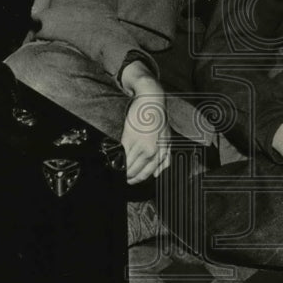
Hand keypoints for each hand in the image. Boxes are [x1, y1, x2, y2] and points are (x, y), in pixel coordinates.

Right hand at [121, 70, 170, 184]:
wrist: (152, 102)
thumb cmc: (159, 119)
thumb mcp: (167, 138)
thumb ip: (164, 157)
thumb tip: (157, 174)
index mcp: (162, 150)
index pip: (150, 171)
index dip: (140, 178)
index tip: (133, 180)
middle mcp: (152, 149)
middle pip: (138, 169)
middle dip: (130, 176)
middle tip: (124, 179)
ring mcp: (140, 144)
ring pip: (129, 163)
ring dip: (123, 169)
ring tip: (118, 172)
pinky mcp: (129, 137)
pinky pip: (122, 153)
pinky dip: (118, 158)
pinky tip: (115, 160)